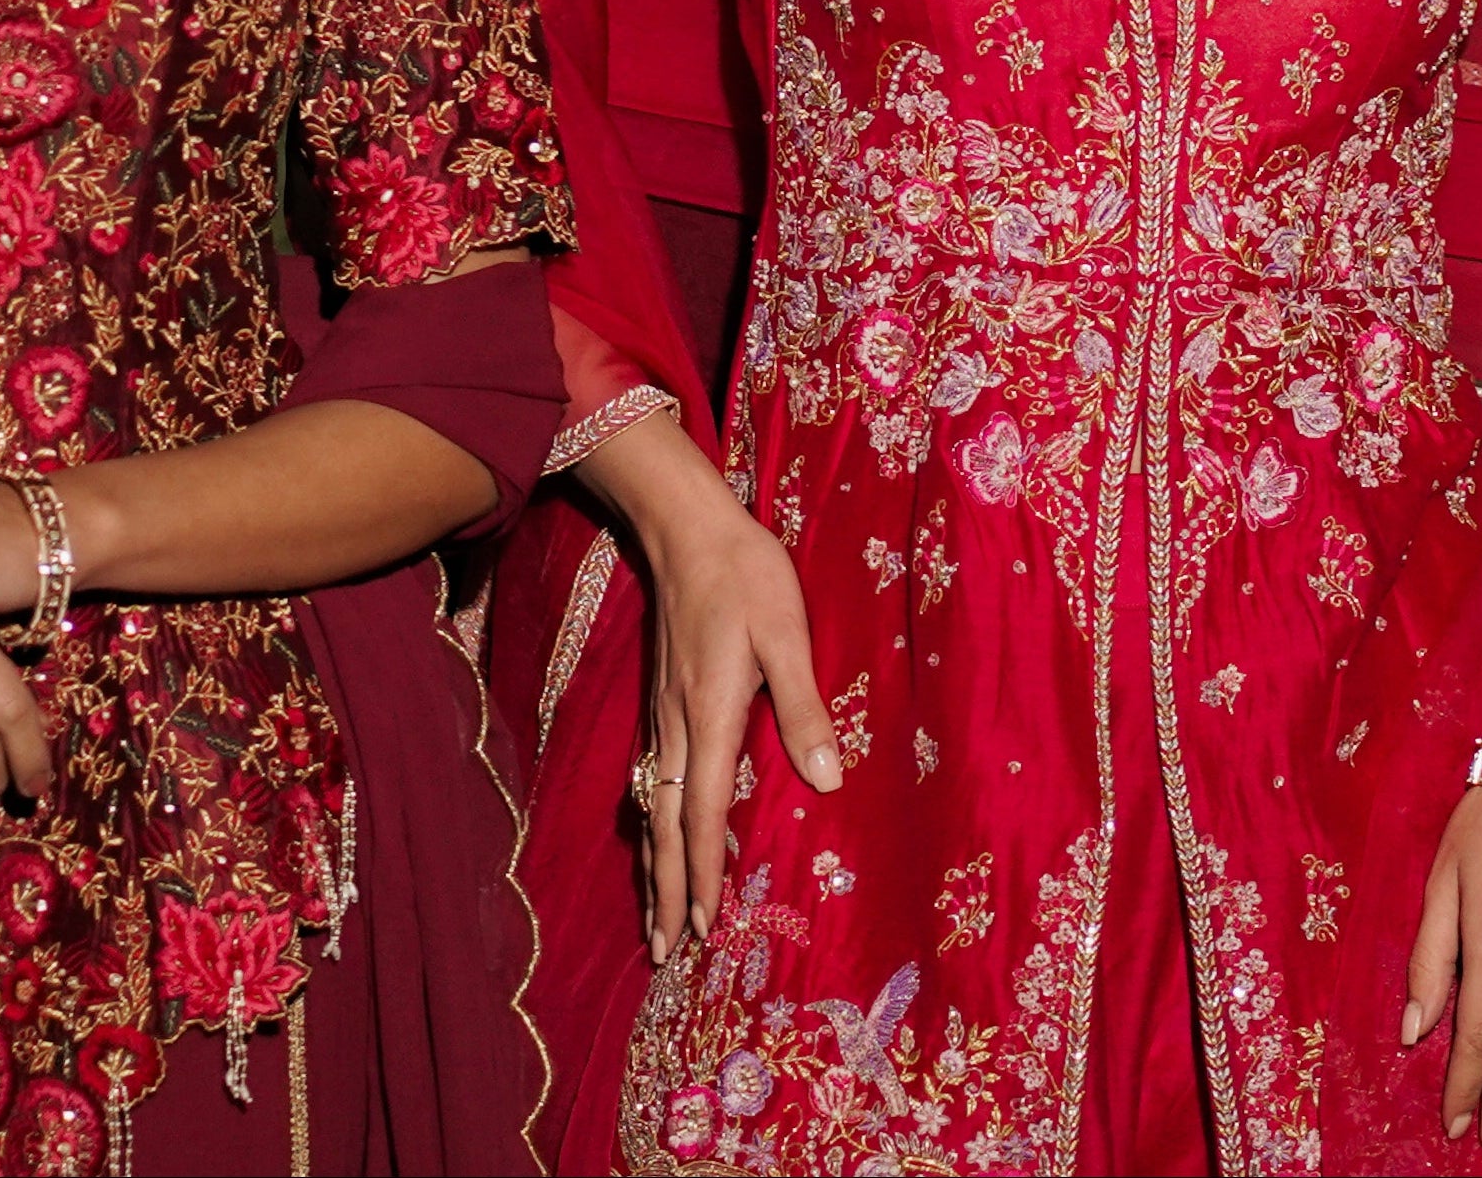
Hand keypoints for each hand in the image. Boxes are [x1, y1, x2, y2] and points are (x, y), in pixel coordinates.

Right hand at [627, 490, 840, 958]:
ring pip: (654, 809)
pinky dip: (655, 827)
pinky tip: (661, 841)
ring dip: (655, 867)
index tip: (704, 930)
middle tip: (665, 953)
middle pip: (666, 827)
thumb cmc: (747, 577)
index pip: (703, 816)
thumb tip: (827, 782)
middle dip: (666, 893)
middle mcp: (677, 727)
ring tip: (656, 918)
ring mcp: (664, 717)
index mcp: (710, 717)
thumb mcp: (788, 635)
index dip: (703, 877)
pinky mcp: (663, 703)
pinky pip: (654, 782)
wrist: (687, 528)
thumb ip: (803, 709)